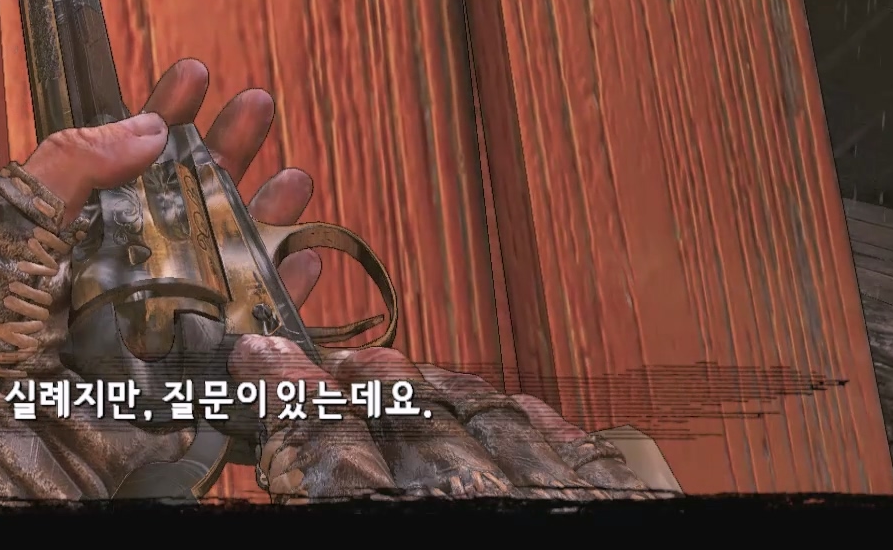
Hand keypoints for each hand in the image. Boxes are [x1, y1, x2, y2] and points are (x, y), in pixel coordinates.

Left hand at [0, 58, 322, 510]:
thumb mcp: (10, 221)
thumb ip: (74, 164)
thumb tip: (148, 126)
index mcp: (63, 231)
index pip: (123, 161)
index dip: (162, 116)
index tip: (195, 74)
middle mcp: (109, 272)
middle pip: (181, 202)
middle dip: (224, 153)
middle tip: (258, 104)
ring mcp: (146, 323)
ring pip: (219, 262)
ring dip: (262, 217)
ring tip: (295, 174)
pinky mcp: (176, 376)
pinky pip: (239, 334)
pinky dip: (279, 297)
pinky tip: (306, 258)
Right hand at [228, 337, 680, 500]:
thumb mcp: (371, 549)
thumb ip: (333, 513)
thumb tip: (298, 476)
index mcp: (401, 533)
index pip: (330, 455)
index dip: (288, 404)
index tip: (262, 368)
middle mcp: (482, 515)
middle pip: (407, 422)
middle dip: (355, 385)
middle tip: (318, 362)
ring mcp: (561, 511)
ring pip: (486, 418)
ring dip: (434, 389)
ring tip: (398, 372)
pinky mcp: (629, 513)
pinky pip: (571, 447)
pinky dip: (530, 420)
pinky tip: (504, 405)